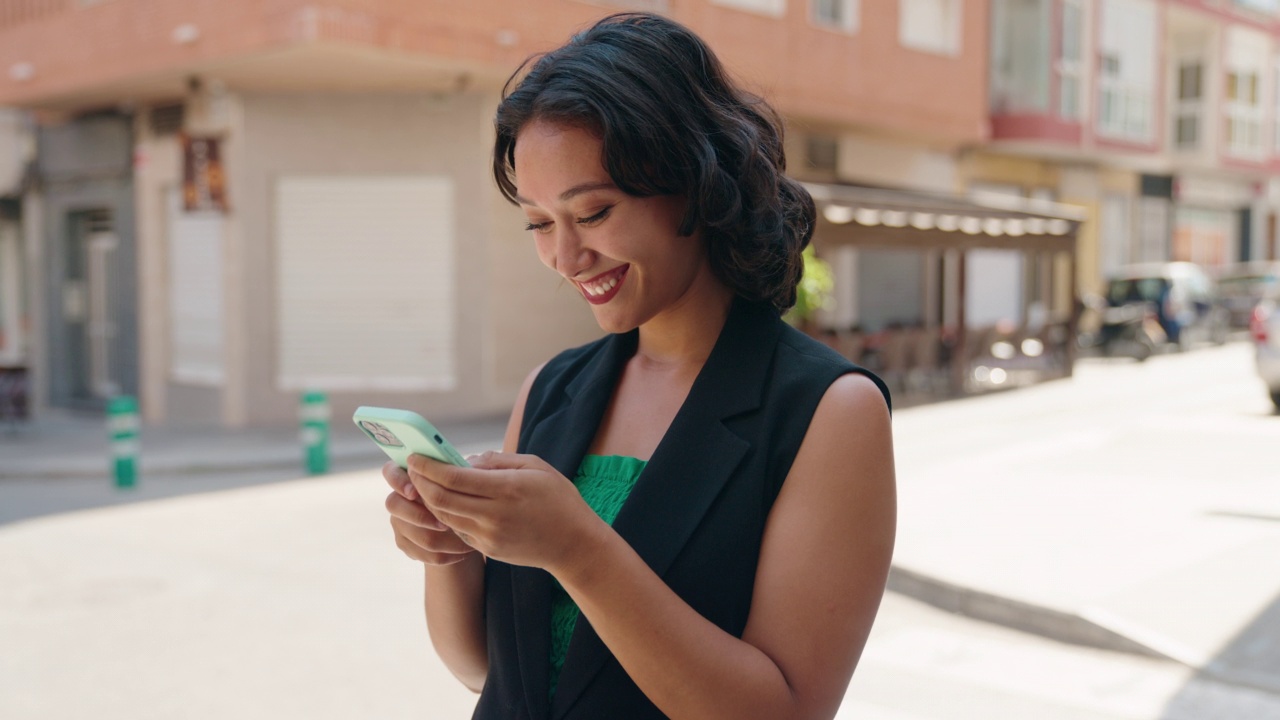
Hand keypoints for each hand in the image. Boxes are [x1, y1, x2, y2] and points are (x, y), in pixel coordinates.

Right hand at [383, 461, 476, 565]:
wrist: (463, 524)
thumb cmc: (465, 493)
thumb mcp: (464, 480)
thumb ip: (458, 473)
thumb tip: (467, 468)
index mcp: (407, 475)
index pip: (390, 471)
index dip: (398, 481)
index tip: (414, 492)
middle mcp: (398, 498)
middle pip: (394, 505)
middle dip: (420, 516)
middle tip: (445, 524)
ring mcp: (399, 522)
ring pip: (413, 533)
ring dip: (441, 538)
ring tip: (464, 540)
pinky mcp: (405, 543)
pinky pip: (423, 552)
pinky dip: (446, 553)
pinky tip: (462, 552)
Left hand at [405, 452, 604, 573]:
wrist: (574, 544)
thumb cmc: (558, 499)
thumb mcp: (536, 467)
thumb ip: (499, 460)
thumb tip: (466, 461)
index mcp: (507, 489)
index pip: (453, 478)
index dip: (428, 467)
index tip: (415, 456)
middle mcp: (494, 515)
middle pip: (440, 499)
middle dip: (420, 482)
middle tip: (412, 468)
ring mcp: (489, 536)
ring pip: (444, 516)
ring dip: (428, 500)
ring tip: (423, 484)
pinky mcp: (488, 549)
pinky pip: (458, 529)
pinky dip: (446, 515)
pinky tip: (444, 503)